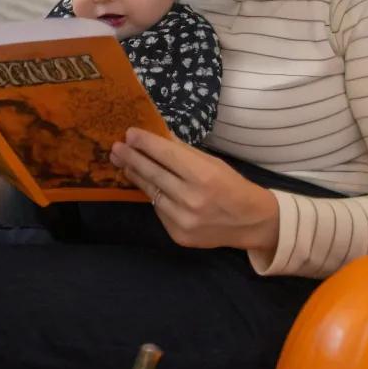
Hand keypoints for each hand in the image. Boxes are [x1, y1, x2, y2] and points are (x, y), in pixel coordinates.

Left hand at [111, 129, 279, 254]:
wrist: (251, 222)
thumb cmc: (232, 186)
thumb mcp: (213, 163)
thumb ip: (184, 152)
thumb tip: (157, 135)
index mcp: (204, 176)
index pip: (167, 155)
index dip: (146, 143)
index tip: (129, 133)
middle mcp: (192, 199)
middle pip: (153, 174)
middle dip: (132, 158)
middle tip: (116, 147)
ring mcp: (183, 220)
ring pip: (151, 193)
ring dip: (136, 176)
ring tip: (123, 163)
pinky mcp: (178, 235)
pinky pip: (159, 210)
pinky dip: (153, 196)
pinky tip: (146, 184)